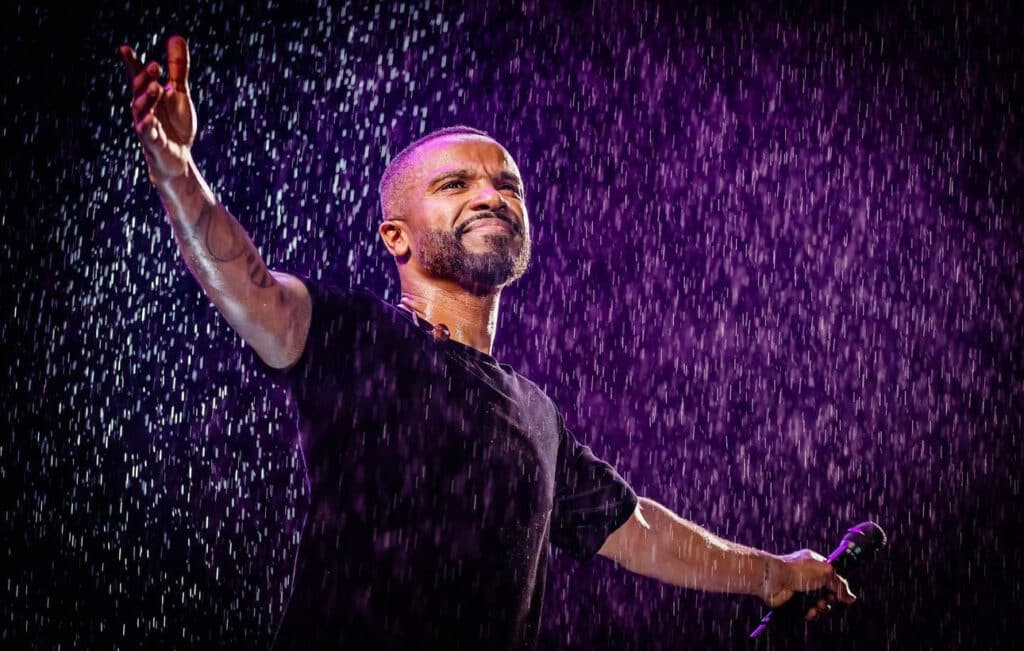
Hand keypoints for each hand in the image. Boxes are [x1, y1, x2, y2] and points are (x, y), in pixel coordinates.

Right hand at [118, 36, 196, 183]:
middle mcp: (143, 110)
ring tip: (157, 87)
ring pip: (142, 112)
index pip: (137, 78)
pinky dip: (148, 128)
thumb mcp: (180, 93)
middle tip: (156, 65)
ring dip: (148, 99)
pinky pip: (148, 136)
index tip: (124, 48)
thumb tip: (176, 37)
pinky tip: (151, 119)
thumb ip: (177, 69)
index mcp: (149, 97)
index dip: (131, 64)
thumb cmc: (175, 125)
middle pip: (139, 92)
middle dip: (145, 79)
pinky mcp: (154, 145)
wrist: (178, 158)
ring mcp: (146, 128)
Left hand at [763, 549, 856, 620]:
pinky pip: (808, 612)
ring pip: (819, 605)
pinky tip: (810, 611)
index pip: (832, 579)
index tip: (840, 594)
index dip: (837, 587)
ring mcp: (802, 591)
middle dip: (830, 599)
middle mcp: (809, 578)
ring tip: (818, 605)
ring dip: (822, 608)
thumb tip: (851, 598)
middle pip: (828, 594)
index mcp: (816, 565)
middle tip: (827, 599)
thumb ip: (840, 584)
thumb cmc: (796, 568)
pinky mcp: (795, 603)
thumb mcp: (826, 571)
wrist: (773, 578)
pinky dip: (811, 613)